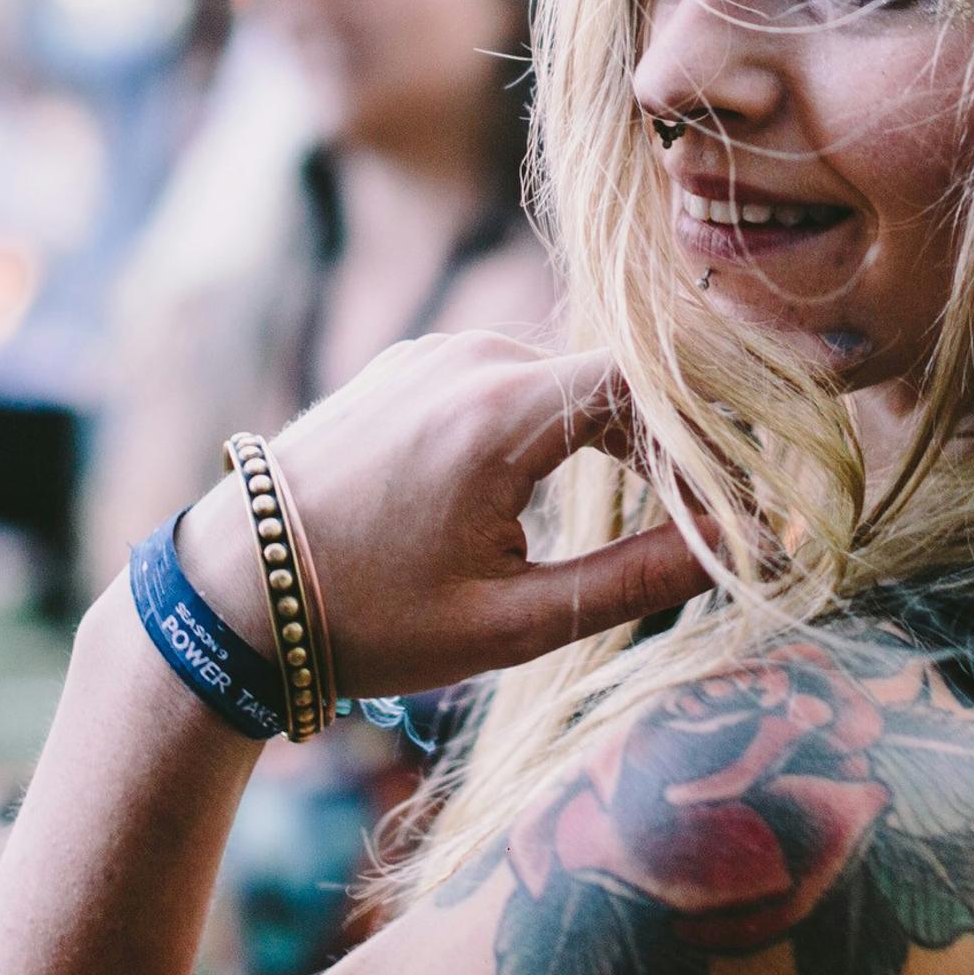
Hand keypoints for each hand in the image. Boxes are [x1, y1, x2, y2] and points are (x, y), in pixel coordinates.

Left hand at [184, 337, 706, 701]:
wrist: (231, 595)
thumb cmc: (367, 619)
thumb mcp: (511, 621)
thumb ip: (632, 580)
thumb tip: (733, 549)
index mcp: (498, 411)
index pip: (652, 388)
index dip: (711, 446)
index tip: (742, 512)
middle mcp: (469, 356)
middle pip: (616, 379)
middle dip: (672, 449)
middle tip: (714, 524)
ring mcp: (433, 353)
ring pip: (565, 379)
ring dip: (614, 437)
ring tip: (648, 513)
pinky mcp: (408, 366)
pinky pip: (511, 381)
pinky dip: (554, 426)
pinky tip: (560, 490)